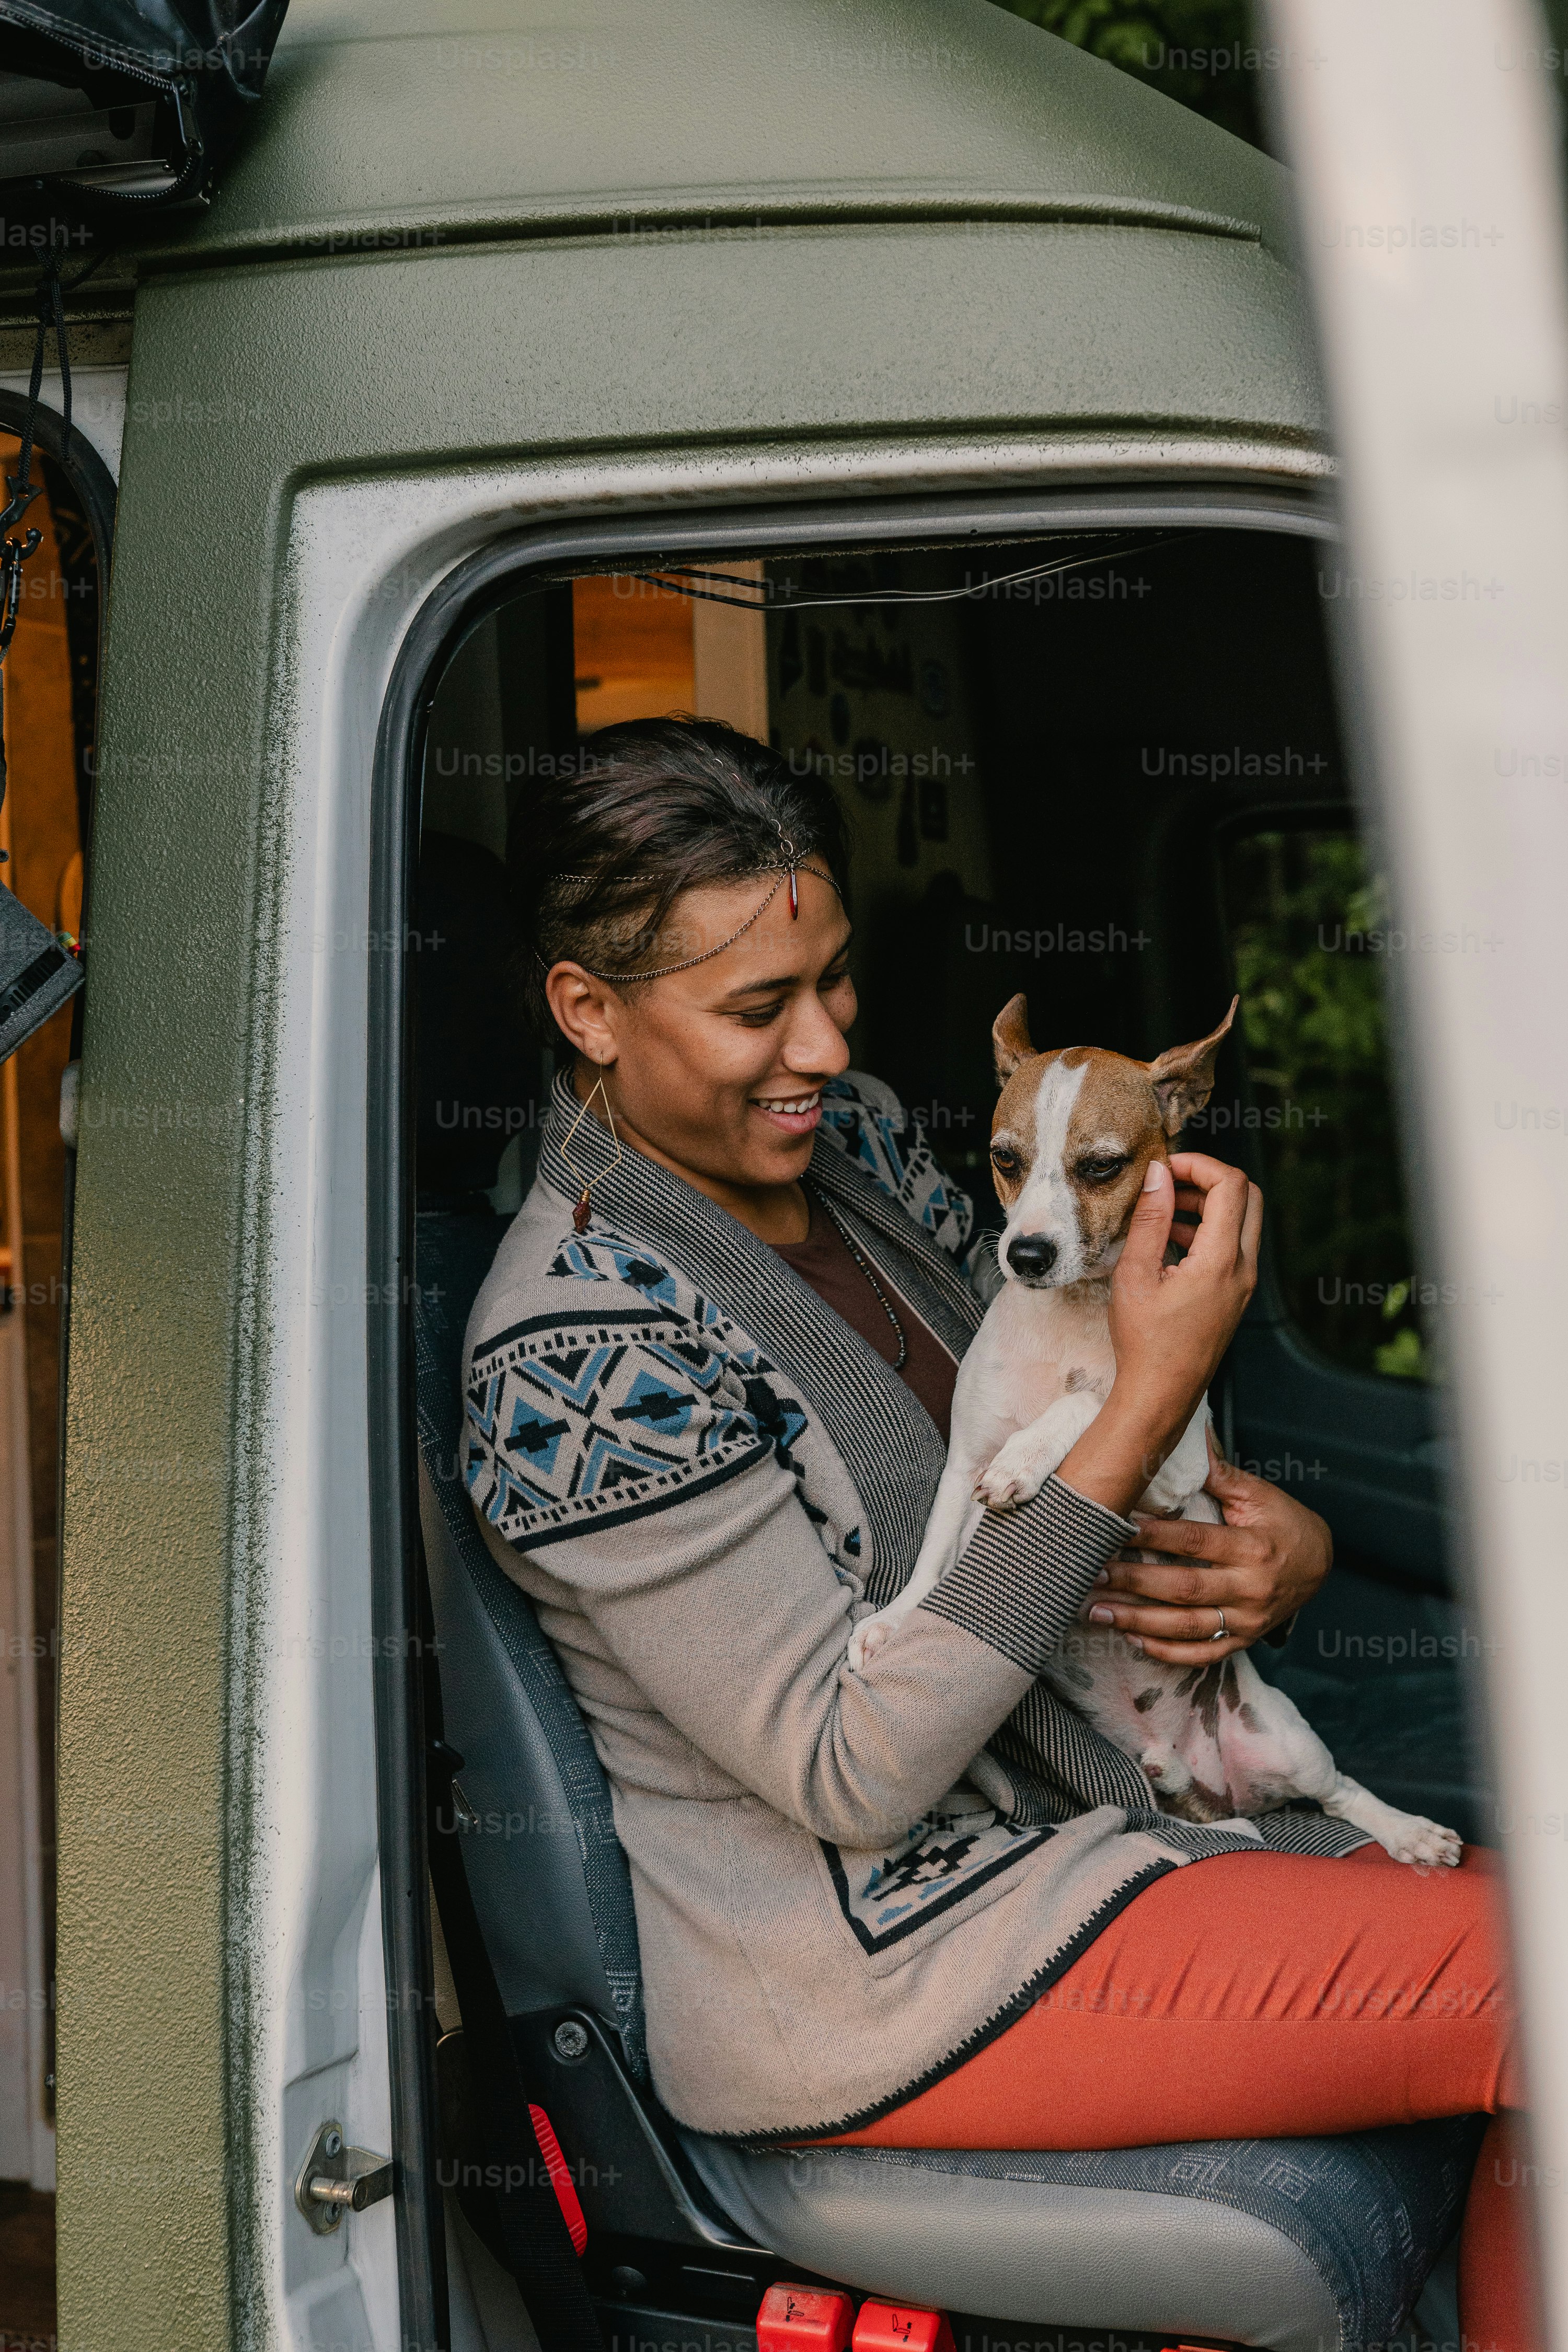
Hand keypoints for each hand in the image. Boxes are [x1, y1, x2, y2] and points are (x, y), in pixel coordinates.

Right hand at [1055, 1153, 1260, 1517]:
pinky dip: (1209, 1230)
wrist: (1161, 1395)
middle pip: (1249, 1196)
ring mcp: (1244, 1284)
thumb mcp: (1135, 1275)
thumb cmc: (1144, 1344)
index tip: (1166, 1167)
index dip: (1199, 1164)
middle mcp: (1244, 1269)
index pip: (1231, 1185)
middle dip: (1209, 1179)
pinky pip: (1234, 1247)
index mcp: (1221, 1261)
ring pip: (1243, 1221)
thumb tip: (1158, 1175)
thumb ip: (1150, 1220)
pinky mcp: (1236, 1295)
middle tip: (1171, 1181)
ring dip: (1208, 1204)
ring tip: (1164, 1209)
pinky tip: (1171, 1240)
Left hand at [1083, 1430, 1332, 1662]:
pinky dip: (1166, 1652)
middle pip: (1184, 1589)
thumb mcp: (1258, 1494)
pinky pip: (1202, 1655)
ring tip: (1096, 1611)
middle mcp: (1251, 1589)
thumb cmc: (1283, 1521)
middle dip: (1134, 1582)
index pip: (1194, 1542)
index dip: (1153, 1536)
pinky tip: (1131, 1639)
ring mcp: (1247, 1621)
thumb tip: (1188, 1436)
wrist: (1321, 1564)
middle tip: (1092, 1572)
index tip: (1115, 1529)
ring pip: (1186, 1628)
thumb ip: (1219, 1474)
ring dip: (1138, 1622)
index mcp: (1253, 1548)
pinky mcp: (1244, 1640)